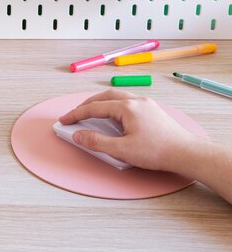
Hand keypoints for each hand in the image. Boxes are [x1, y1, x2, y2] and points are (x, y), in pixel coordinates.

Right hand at [58, 90, 201, 171]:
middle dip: (87, 104)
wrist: (187, 154)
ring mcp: (147, 105)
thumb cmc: (159, 151)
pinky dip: (115, 106)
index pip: (94, 108)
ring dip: (101, 103)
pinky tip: (115, 116)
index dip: (76, 114)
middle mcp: (137, 101)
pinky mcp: (153, 111)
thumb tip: (79, 136)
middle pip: (105, 97)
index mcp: (127, 108)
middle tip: (76, 114)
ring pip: (118, 97)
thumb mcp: (122, 150)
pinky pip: (128, 102)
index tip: (65, 120)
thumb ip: (97, 142)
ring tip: (92, 112)